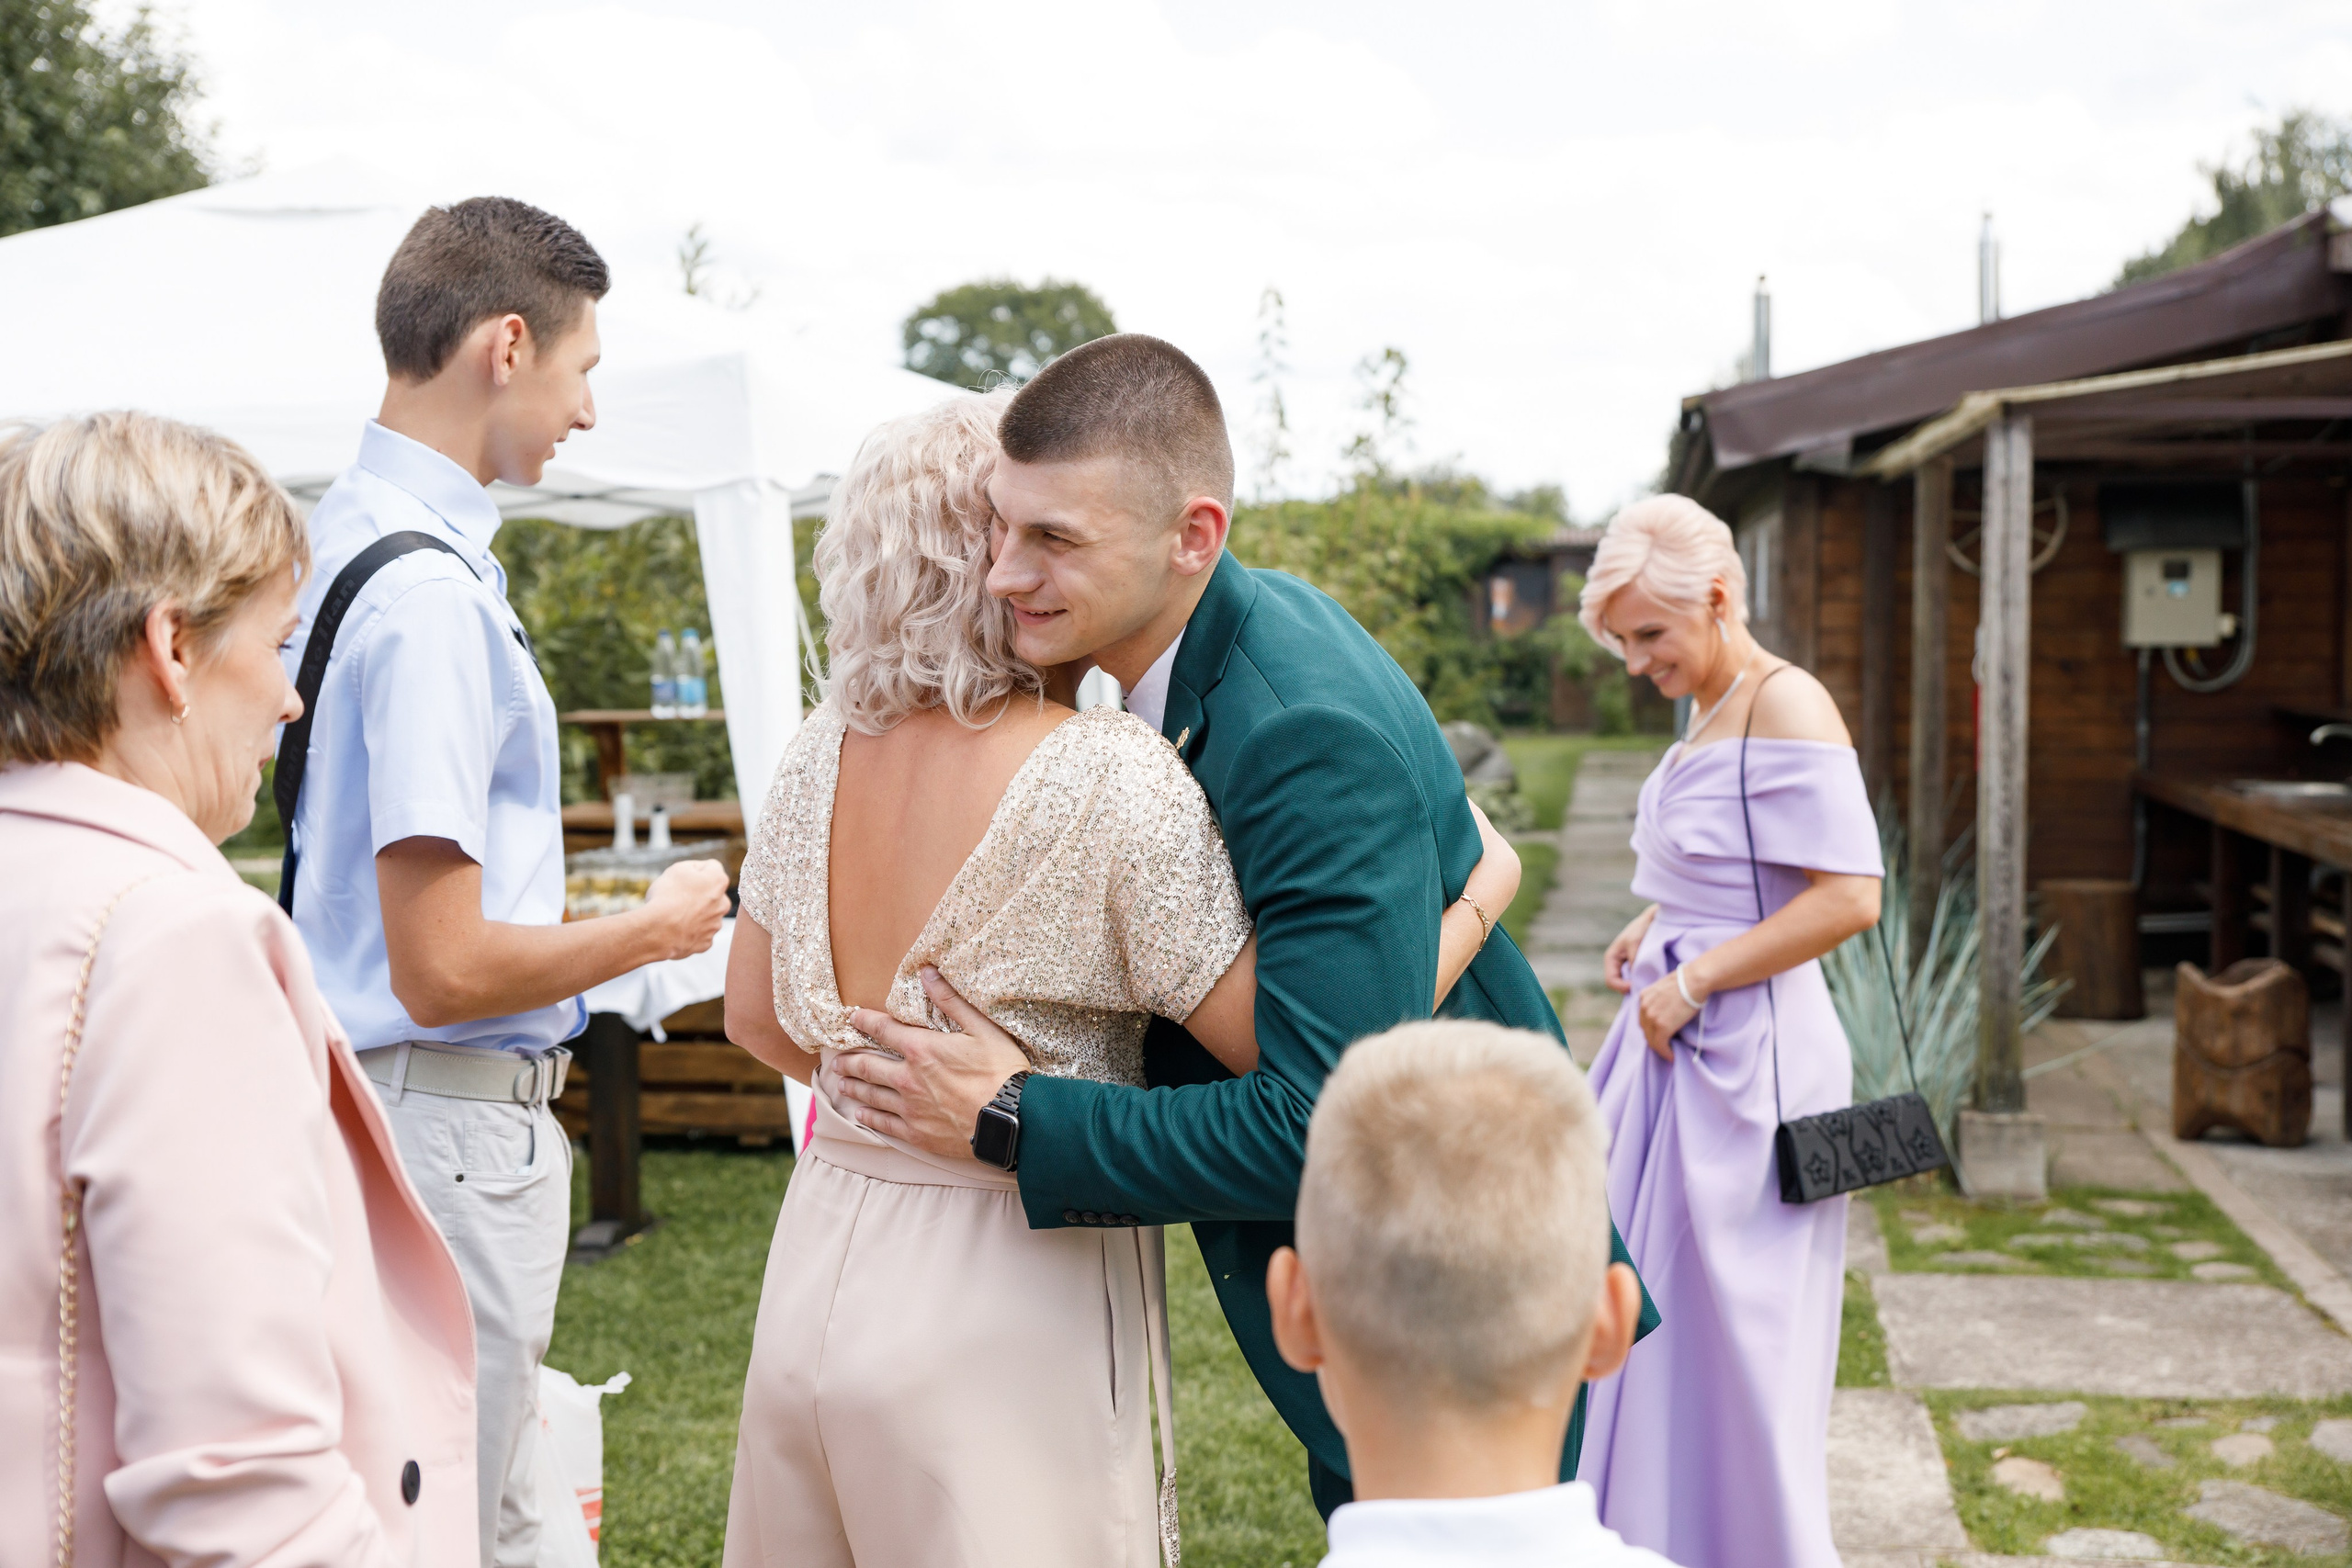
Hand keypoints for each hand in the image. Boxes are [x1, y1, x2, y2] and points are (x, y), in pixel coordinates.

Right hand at [641, 859, 729, 958]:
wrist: (659, 931)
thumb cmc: (667, 897)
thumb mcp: (677, 869)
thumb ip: (694, 867)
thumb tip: (699, 873)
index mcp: (719, 882)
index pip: (710, 867)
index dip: (693, 871)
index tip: (681, 878)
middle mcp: (723, 904)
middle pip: (711, 893)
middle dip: (698, 894)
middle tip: (677, 897)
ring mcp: (715, 925)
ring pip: (705, 915)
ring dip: (694, 913)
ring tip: (675, 915)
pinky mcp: (706, 943)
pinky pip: (699, 934)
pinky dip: (690, 932)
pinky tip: (677, 929)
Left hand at [826, 967, 1032, 1158]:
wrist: (1012, 1121)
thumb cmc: (1001, 1072)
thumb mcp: (982, 1029)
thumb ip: (951, 1000)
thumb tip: (927, 972)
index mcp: (922, 1049)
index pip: (883, 1030)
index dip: (864, 1022)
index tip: (851, 1019)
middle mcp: (908, 1078)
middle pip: (868, 1066)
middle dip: (849, 1060)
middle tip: (836, 1060)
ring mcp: (910, 1108)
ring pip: (871, 1095)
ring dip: (854, 1087)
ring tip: (841, 1083)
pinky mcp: (917, 1133)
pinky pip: (884, 1125)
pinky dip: (869, 1118)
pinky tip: (860, 1115)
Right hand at [1603, 904, 1658, 993]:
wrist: (1653, 920)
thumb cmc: (1641, 928)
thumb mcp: (1635, 943)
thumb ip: (1633, 961)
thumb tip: (1635, 980)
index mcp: (1611, 958)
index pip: (1611, 981)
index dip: (1621, 987)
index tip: (1635, 986)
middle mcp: (1617, 964)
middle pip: (1619, 985)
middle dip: (1630, 989)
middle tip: (1644, 988)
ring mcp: (1627, 966)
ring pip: (1628, 984)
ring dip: (1637, 985)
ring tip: (1648, 983)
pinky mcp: (1637, 967)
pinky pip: (1637, 980)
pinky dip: (1642, 981)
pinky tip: (1651, 979)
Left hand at [1635, 965, 1704, 1060]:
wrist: (1694, 981)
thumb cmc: (1687, 981)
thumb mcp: (1665, 987)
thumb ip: (1660, 998)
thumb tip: (1666, 1009)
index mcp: (1643, 997)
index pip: (1643, 1018)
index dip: (1651, 1028)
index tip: (1659, 1035)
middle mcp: (1643, 1007)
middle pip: (1645, 1030)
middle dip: (1654, 1038)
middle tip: (1664, 1045)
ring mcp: (1651, 1017)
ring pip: (1651, 1040)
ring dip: (1660, 1048)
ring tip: (1668, 1052)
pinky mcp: (1662, 1027)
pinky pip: (1660, 1045)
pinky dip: (1665, 1052)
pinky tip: (1672, 1056)